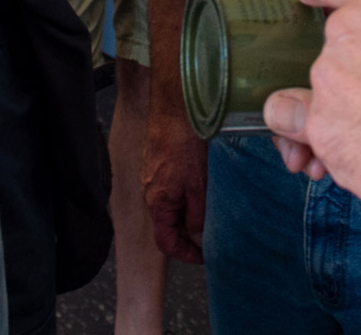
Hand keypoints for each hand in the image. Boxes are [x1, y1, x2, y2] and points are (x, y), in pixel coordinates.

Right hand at [142, 106, 209, 263]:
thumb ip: (196, 213)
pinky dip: (185, 195)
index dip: (184, 253)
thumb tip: (197, 234)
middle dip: (187, 233)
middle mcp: (150, 190)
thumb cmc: (182, 141)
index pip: (165, 241)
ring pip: (170, 204)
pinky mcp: (158, 161)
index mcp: (157, 201)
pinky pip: (170, 187)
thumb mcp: (197, 184)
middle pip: (167, 223)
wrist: (174, 105)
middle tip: (210, 235)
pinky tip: (200, 186)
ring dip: (187, 212)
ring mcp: (153, 175)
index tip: (202, 256)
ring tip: (209, 211)